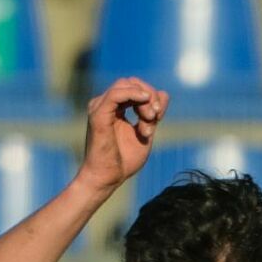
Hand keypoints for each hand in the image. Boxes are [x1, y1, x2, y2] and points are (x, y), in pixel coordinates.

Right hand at [78, 78, 168, 194]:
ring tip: (149, 120)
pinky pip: (116, 94)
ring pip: (125, 85)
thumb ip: (154, 115)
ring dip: (143, 99)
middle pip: (131, 83)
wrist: (107, 178)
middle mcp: (105, 103)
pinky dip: (133, 94)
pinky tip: (145, 99)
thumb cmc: (123, 161)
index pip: (135, 88)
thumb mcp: (145, 134)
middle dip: (149, 97)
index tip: (158, 118)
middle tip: (155, 117)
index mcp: (115, 107)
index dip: (151, 98)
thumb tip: (164, 93)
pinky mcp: (98, 114)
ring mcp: (100, 106)